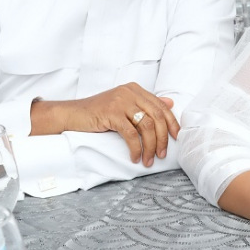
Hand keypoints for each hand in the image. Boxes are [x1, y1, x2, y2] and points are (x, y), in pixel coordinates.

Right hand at [31, 83, 179, 165]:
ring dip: (150, 146)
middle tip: (162, 155)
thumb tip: (170, 103)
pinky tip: (134, 157)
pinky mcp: (111, 113)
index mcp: (136, 89)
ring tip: (149, 160)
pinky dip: (135, 148)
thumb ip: (145, 103)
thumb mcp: (124, 104)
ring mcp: (121, 101)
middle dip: (162, 138)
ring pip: (146, 126)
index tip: (177, 137)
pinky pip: (131, 134)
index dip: (171, 122)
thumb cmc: (98, 112)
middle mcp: (130, 92)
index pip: (161, 106)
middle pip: (157, 117)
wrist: (72, 114)